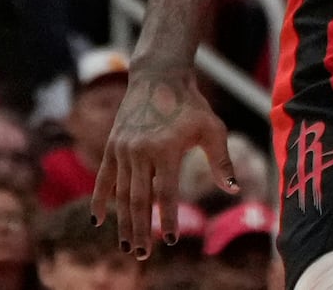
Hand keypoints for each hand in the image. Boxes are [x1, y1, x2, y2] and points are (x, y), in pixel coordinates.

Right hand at [93, 64, 234, 255]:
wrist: (159, 77)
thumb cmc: (191, 104)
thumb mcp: (212, 128)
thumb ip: (222, 161)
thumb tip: (234, 190)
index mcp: (166, 149)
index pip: (167, 193)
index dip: (169, 219)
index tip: (171, 241)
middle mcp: (141, 152)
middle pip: (140, 200)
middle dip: (141, 230)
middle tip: (142, 255)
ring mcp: (123, 150)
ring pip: (122, 193)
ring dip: (123, 222)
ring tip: (127, 245)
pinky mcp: (112, 146)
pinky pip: (104, 178)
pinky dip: (100, 200)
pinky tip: (99, 220)